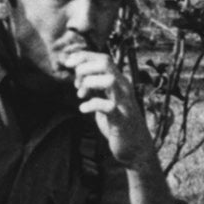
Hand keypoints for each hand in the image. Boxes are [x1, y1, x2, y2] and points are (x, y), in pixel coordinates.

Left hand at [64, 49, 154, 169]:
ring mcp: (124, 102)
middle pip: (105, 63)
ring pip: (109, 80)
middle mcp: (124, 88)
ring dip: (89, 83)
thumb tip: (78, 71)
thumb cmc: (117, 121)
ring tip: (81, 94)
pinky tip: (83, 109)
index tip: (68, 64)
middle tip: (76, 83)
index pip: (103, 58)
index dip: (84, 57)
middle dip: (84, 68)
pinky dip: (91, 105)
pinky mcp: (121, 119)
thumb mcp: (106, 99)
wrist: (135, 146)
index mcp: (120, 81)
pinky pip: (107, 106)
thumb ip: (95, 85)